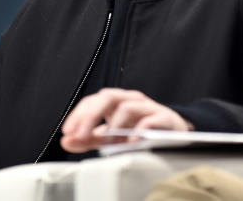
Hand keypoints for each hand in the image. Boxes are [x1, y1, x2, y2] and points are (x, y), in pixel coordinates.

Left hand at [59, 88, 191, 152]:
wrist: (174, 134)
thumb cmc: (141, 130)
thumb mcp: (112, 134)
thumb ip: (89, 138)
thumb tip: (67, 140)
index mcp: (117, 102)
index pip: (93, 100)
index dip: (78, 114)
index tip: (68, 131)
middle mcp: (131, 100)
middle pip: (108, 97)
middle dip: (91, 116)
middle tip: (81, 135)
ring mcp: (148, 107)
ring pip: (127, 107)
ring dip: (114, 127)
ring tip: (108, 145)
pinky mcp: (164, 118)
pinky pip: (149, 121)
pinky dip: (137, 132)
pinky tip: (130, 143)